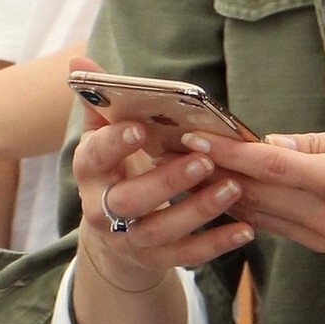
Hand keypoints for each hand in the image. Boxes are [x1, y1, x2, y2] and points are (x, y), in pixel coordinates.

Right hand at [72, 84, 254, 287]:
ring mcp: (129, 240)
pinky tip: (246, 229)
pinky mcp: (156, 261)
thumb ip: (100, 103)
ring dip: (199, 210)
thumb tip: (78, 62)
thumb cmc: (116, 172)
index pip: (95, 156)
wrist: (112, 238)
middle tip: (204, 161)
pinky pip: (187, 256)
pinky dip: (217, 245)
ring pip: (161, 230)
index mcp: (90, 172)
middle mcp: (102, 210)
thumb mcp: (103, 140)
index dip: (114, 144)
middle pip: (129, 200)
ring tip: (233, 187)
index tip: (140, 128)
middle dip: (166, 181)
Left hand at [191, 117, 324, 253]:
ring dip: (222, 192)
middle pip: (255, 194)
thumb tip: (269, 144)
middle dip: (212, 172)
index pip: (269, 167)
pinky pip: (274, 223)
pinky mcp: (324, 244)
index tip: (192, 138)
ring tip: (189, 169)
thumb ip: (313, 143)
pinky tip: (224, 189)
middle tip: (175, 150)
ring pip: (258, 213)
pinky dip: (247, 206)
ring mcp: (324, 237)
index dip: (227, 153)